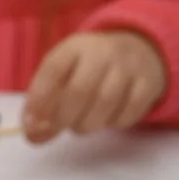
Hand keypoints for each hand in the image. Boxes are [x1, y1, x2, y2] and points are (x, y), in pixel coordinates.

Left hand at [24, 31, 166, 140]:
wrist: (139, 51)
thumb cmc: (90, 68)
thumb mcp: (65, 72)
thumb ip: (44, 101)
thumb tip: (33, 133)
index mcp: (75, 46)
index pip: (53, 69)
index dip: (39, 100)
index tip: (31, 125)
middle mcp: (102, 52)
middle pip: (80, 90)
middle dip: (63, 118)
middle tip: (56, 130)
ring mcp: (128, 66)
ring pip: (105, 102)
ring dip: (87, 124)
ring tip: (81, 125)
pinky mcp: (147, 84)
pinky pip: (129, 112)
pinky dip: (114, 123)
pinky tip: (107, 119)